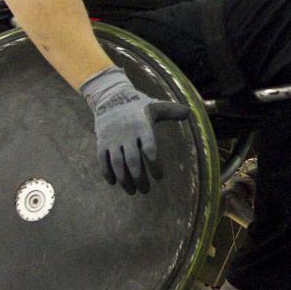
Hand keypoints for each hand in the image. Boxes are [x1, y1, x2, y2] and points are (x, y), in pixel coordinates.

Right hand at [80, 66, 189, 193]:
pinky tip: (113, 182)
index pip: (149, 146)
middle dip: (139, 177)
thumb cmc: (138, 106)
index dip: (154, 162)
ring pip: (117, 162)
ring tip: (132, 191)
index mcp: (142, 126)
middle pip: (133, 159)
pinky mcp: (102, 141)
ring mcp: (113, 138)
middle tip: (146, 190)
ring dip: (124, 179)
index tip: (159, 177)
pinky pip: (102, 159)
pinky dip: (106, 171)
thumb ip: (171, 111)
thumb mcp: (156, 106)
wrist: (111, 98)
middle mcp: (127, 133)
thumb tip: (189, 112)